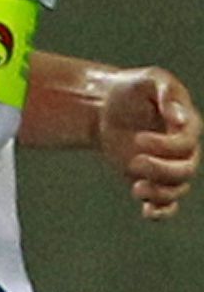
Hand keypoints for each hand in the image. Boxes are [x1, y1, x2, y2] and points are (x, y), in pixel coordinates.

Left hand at [96, 66, 199, 218]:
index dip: (166, 146)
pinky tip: (147, 212)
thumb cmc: (130, 89)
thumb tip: (180, 117)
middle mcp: (183, 150)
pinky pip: (167, 203)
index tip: (137, 139)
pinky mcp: (154, 179)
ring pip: (177, 189)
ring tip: (137, 188)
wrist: (104, 106)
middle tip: (133, 161)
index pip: (187, 144)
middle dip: (161, 170)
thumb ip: (166, 92)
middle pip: (185, 170)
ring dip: (160, 193)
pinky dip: (161, 211)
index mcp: (187, 126)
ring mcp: (168, 166)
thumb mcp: (149, 79)